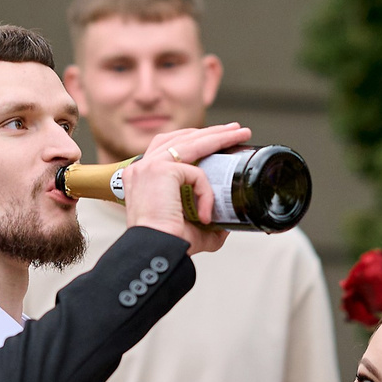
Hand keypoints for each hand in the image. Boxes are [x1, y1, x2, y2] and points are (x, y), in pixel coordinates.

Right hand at [124, 122, 251, 255]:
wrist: (154, 252)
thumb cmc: (167, 244)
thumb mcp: (191, 230)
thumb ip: (207, 224)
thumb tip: (227, 226)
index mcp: (141, 178)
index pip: (167, 146)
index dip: (192, 140)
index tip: (215, 141)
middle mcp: (141, 167)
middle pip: (180, 136)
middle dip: (210, 131)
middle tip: (236, 130)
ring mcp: (149, 166)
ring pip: (190, 142)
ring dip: (217, 136)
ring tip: (240, 134)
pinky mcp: (161, 170)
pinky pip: (196, 173)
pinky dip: (206, 191)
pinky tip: (207, 212)